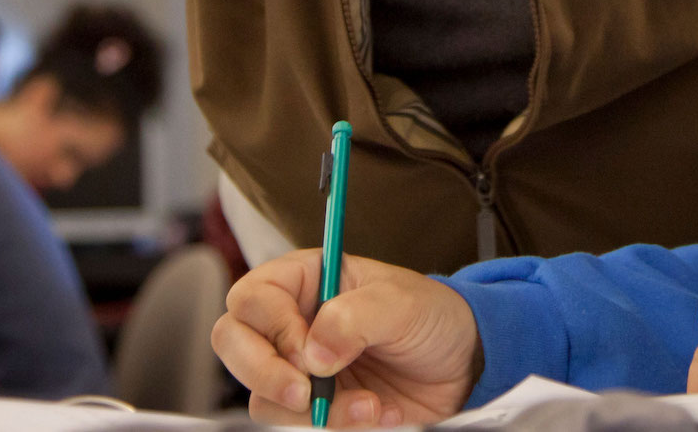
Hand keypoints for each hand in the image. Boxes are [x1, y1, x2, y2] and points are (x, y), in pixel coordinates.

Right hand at [211, 248, 481, 426]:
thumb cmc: (433, 317)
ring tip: (369, 404)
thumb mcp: (404, 303)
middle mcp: (292, 322)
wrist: (463, 366)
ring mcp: (298, 367)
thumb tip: (313, 352)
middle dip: (265, 373)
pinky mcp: (313, 406)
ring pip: (262, 394)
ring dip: (313, 409)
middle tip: (305, 392)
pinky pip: (295, 423)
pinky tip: (375, 412)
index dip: (271, 327)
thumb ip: (356, 316)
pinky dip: (333, 426)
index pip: (252, 298)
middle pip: (233, 343)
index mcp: (306, 280)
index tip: (307, 351)